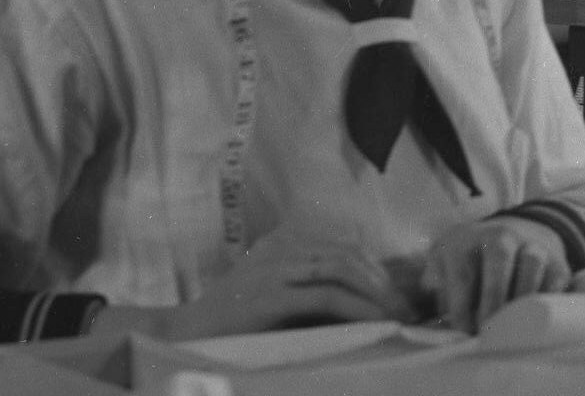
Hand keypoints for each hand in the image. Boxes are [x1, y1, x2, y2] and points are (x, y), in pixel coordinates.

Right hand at [90, 234, 409, 342]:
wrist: (177, 336)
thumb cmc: (227, 326)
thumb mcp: (270, 302)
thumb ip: (304, 296)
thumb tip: (359, 309)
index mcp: (282, 248)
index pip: (341, 248)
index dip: (374, 268)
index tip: (397, 293)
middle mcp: (280, 252)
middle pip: (347, 254)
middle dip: (382, 280)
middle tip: (407, 306)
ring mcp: (274, 271)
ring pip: (341, 270)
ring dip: (376, 293)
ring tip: (398, 315)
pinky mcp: (269, 297)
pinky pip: (325, 296)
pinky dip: (356, 307)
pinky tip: (375, 322)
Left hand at [422, 214, 571, 332]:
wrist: (507, 238)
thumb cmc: (467, 265)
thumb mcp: (442, 268)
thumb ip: (436, 290)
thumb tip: (438, 322)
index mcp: (464, 239)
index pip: (463, 272)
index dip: (462, 306)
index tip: (463, 330)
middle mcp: (500, 235)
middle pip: (499, 259)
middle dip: (493, 298)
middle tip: (487, 329)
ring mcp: (531, 244)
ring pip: (532, 264)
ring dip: (521, 297)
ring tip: (511, 325)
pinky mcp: (556, 260)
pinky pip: (556, 277)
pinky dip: (548, 297)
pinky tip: (534, 317)